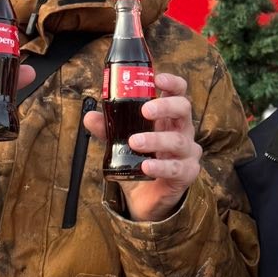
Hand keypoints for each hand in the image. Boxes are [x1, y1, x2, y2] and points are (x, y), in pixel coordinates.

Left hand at [85, 70, 202, 222]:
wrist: (148, 197)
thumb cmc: (141, 161)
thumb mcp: (122, 143)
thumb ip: (109, 130)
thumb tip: (90, 117)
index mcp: (169, 118)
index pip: (178, 93)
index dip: (172, 83)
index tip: (157, 79)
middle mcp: (182, 131)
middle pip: (183, 109)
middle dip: (165, 106)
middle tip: (145, 110)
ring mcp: (187, 152)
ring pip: (177, 140)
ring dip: (155, 138)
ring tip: (135, 141)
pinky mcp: (186, 173)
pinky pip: (176, 168)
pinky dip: (160, 166)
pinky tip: (146, 166)